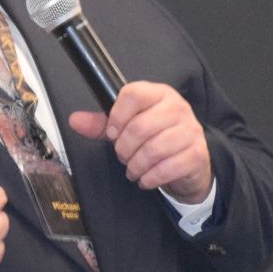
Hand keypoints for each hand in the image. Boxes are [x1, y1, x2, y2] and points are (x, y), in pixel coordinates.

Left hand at [67, 81, 211, 201]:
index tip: (112, 133)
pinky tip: (146, 178)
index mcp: (159, 94)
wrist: (189, 162)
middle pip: (140, 126)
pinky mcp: (196, 154)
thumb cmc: (156, 139)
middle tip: (123, 156)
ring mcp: (190, 131)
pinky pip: (166, 168)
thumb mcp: (128, 128)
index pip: (134, 94)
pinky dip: (149, 178)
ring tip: (133, 168)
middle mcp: (178, 108)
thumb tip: (75, 120)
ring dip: (135, 165)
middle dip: (124, 148)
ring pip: (153, 150)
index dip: (116, 116)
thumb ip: (102, 124)